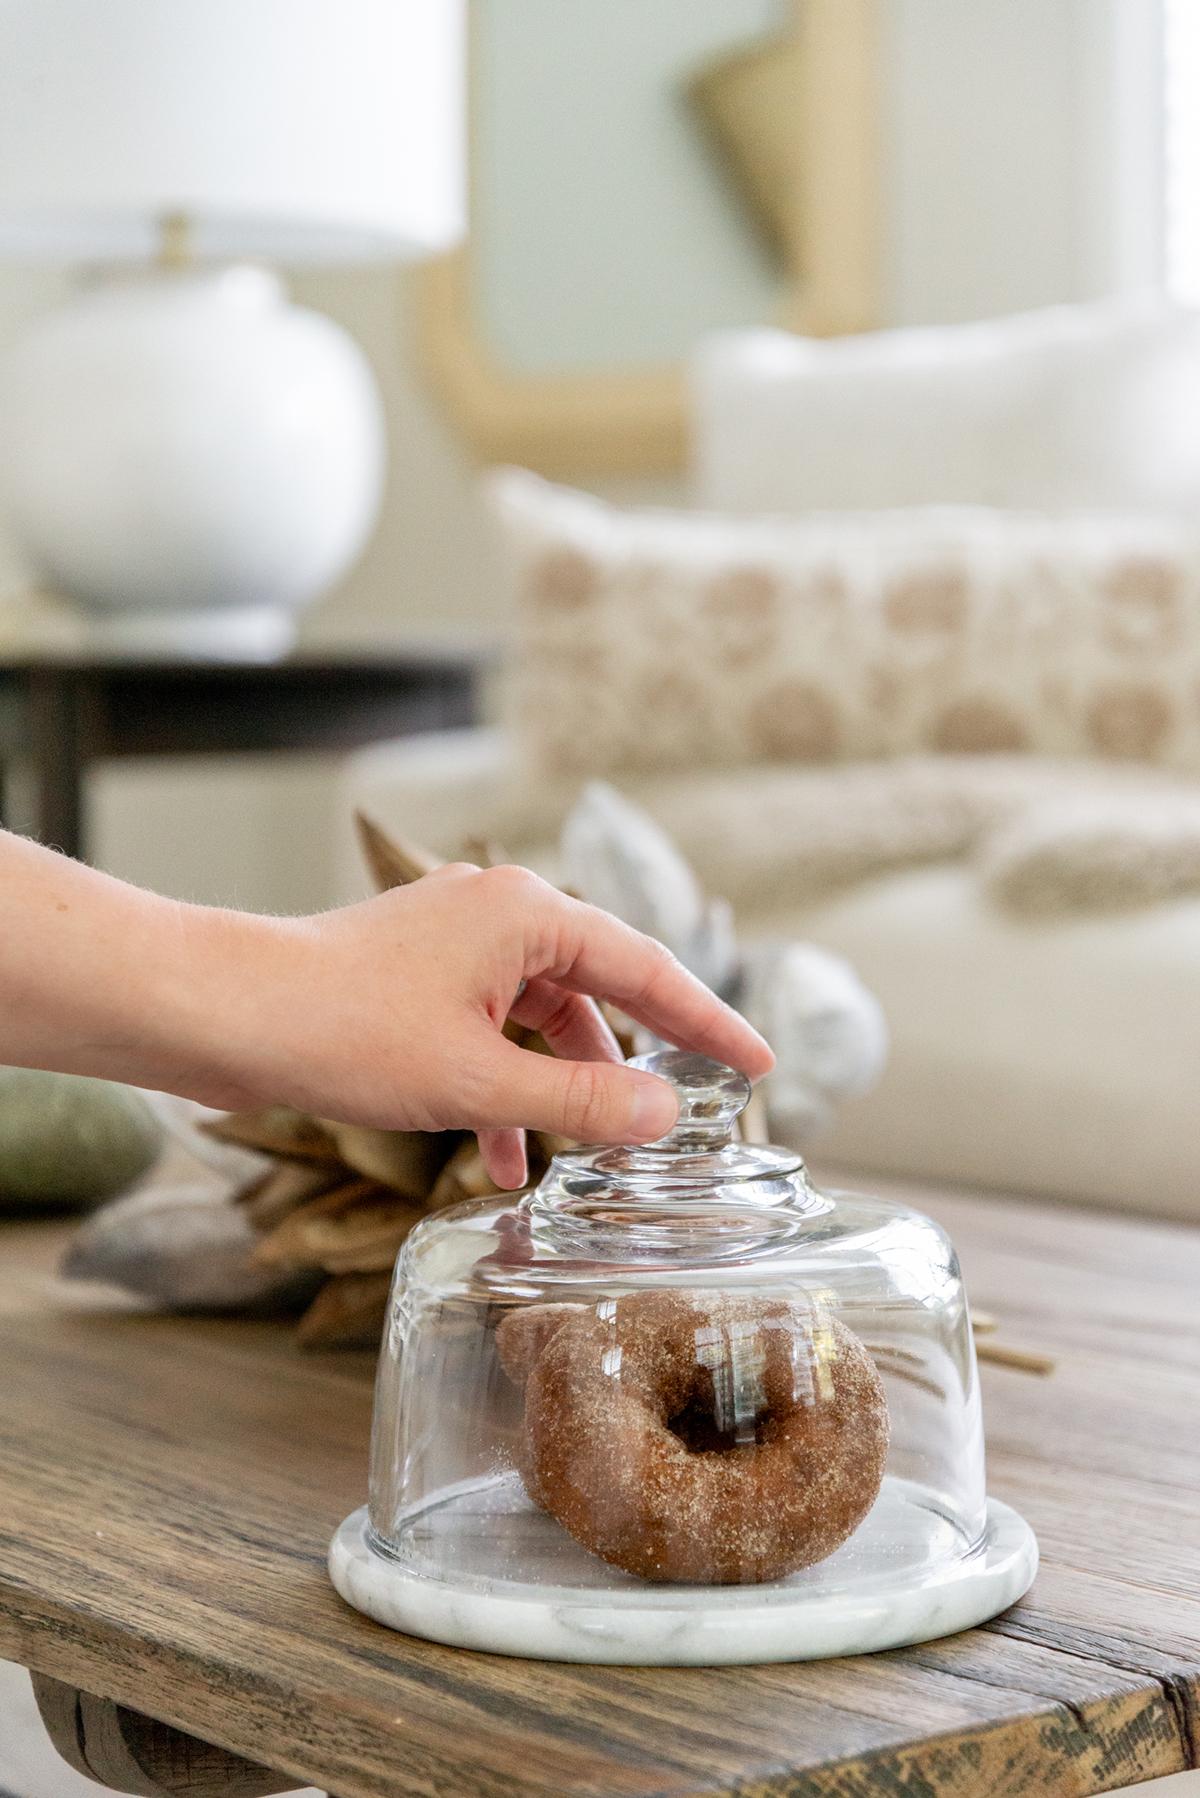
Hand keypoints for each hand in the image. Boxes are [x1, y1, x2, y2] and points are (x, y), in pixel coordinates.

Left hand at [210, 863, 772, 1186]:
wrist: (224, 1014)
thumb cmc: (343, 1030)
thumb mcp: (480, 1082)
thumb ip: (582, 1104)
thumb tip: (668, 1116)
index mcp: (528, 914)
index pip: (649, 970)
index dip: (708, 1024)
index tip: (758, 1065)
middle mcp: (499, 912)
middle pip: (598, 991)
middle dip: (630, 1067)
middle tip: (680, 1122)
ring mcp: (455, 941)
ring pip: (541, 1018)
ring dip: (561, 1090)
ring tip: (583, 1162)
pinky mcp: (419, 975)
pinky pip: (491, 1029)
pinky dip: (507, 1087)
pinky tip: (505, 1157)